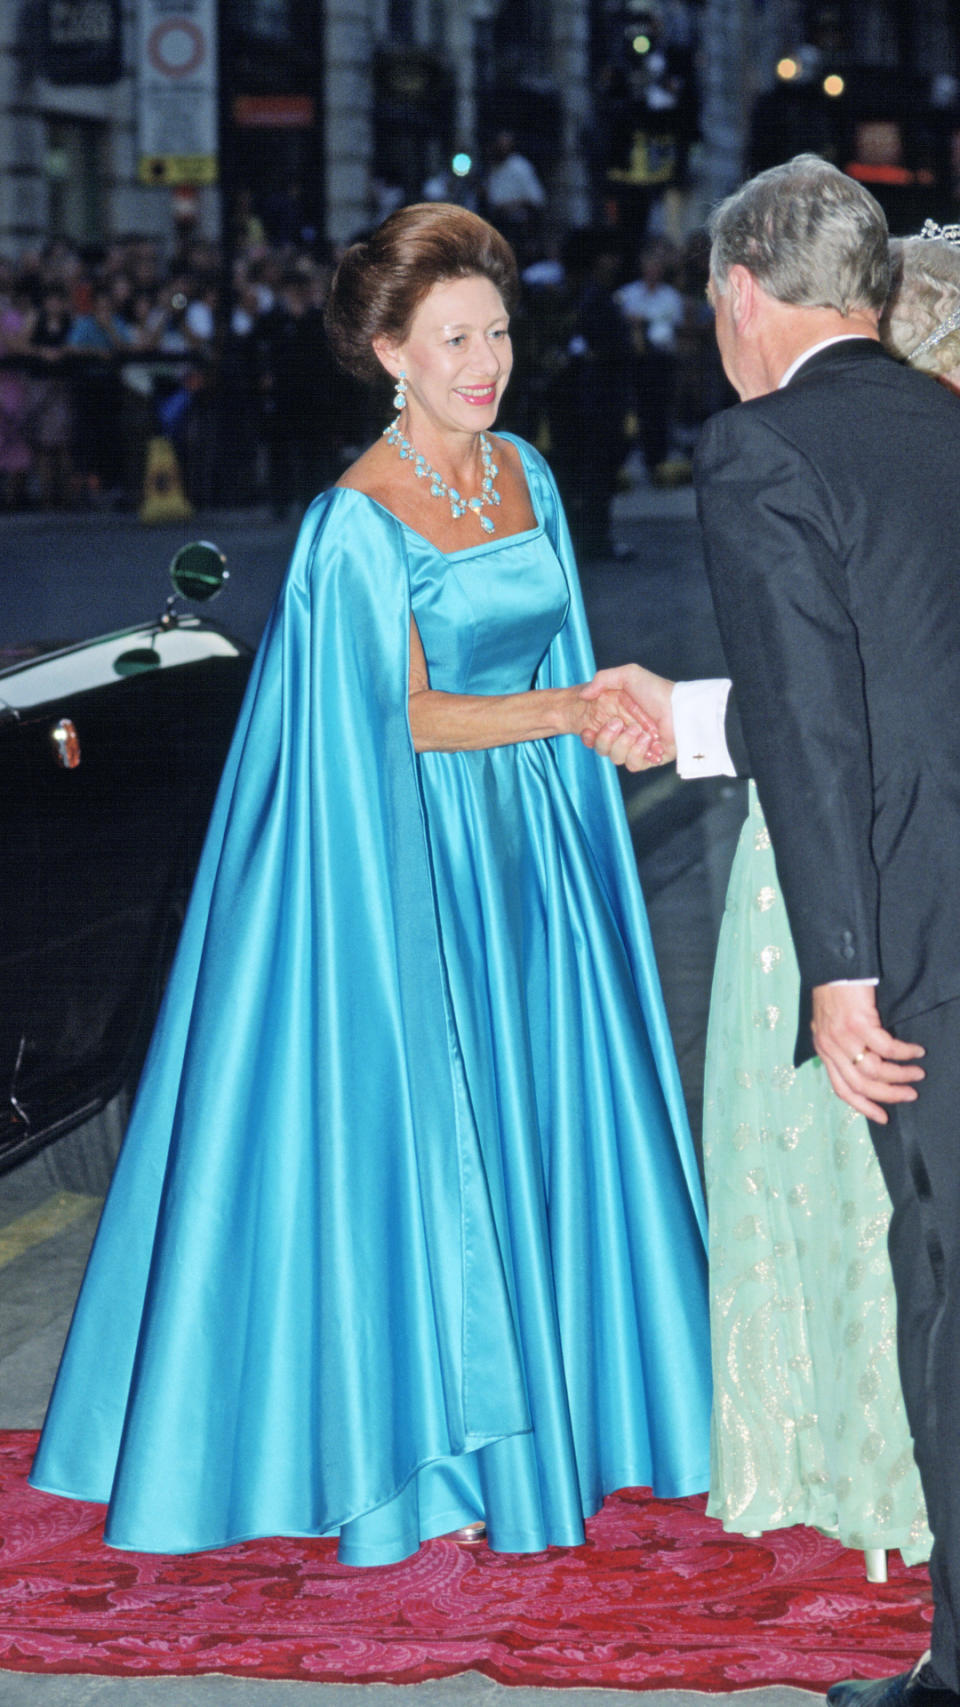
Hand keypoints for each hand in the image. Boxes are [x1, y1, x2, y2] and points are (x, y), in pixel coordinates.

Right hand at [579, 663, 675, 769]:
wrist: (680, 708)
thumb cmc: (657, 691)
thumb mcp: (628, 675)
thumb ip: (602, 679)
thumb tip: (583, 695)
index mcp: (617, 717)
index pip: (594, 734)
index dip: (588, 737)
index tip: (588, 731)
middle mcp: (625, 734)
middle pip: (601, 748)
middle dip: (606, 737)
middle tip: (618, 723)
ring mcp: (637, 747)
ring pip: (616, 758)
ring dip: (624, 744)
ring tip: (639, 730)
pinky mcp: (649, 759)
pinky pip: (633, 765)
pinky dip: (638, 753)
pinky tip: (648, 740)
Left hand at [811, 983, 924, 1123]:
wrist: (832, 965)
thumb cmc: (835, 992)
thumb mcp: (828, 1024)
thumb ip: (839, 1045)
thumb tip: (860, 1063)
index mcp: (823, 1050)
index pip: (842, 1089)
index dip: (863, 1106)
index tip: (883, 1117)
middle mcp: (831, 1048)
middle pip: (861, 1085)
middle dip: (889, 1095)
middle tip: (910, 1095)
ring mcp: (843, 1037)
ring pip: (875, 1071)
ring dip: (900, 1076)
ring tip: (918, 1074)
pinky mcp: (858, 1023)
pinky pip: (886, 1048)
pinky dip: (904, 1053)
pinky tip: (916, 1051)